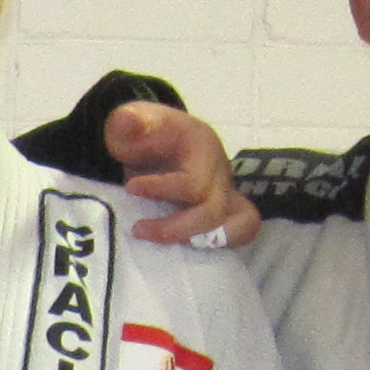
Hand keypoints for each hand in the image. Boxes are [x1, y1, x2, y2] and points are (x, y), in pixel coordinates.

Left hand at [109, 99, 250, 248]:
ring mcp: (228, 192)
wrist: (157, 139)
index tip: (130, 188)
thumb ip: (128, 123)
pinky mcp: (227, 209)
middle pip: (213, 211)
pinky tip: (183, 248)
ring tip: (159, 240)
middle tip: (138, 229)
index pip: (193, 181)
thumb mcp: (132, 122)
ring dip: (196, 239)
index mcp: (203, 146)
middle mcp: (221, 171)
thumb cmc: (147, 133)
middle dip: (174, 227)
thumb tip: (127, 120)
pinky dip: (220, 245)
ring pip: (237, 226)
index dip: (162, 190)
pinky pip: (242, 232)